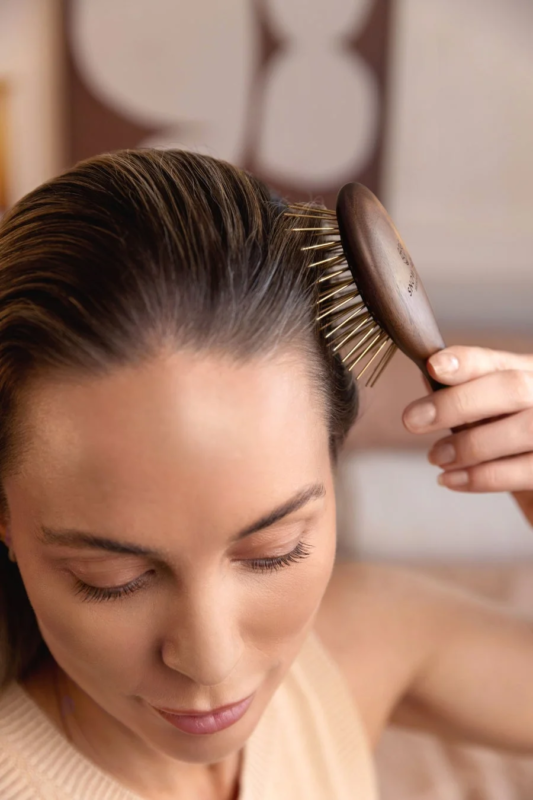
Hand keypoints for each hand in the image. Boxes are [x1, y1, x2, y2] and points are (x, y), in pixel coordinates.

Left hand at [402, 346, 532, 526]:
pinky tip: (452, 479)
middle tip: (413, 420)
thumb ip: (463, 396)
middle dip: (457, 403)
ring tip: (435, 457)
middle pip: (512, 388)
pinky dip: (481, 477)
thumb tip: (427, 377)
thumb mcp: (489, 413)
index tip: (433, 366)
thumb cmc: (513, 443)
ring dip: (469, 445)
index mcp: (530, 373)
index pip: (498, 361)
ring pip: (523, 429)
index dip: (466, 362)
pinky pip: (523, 471)